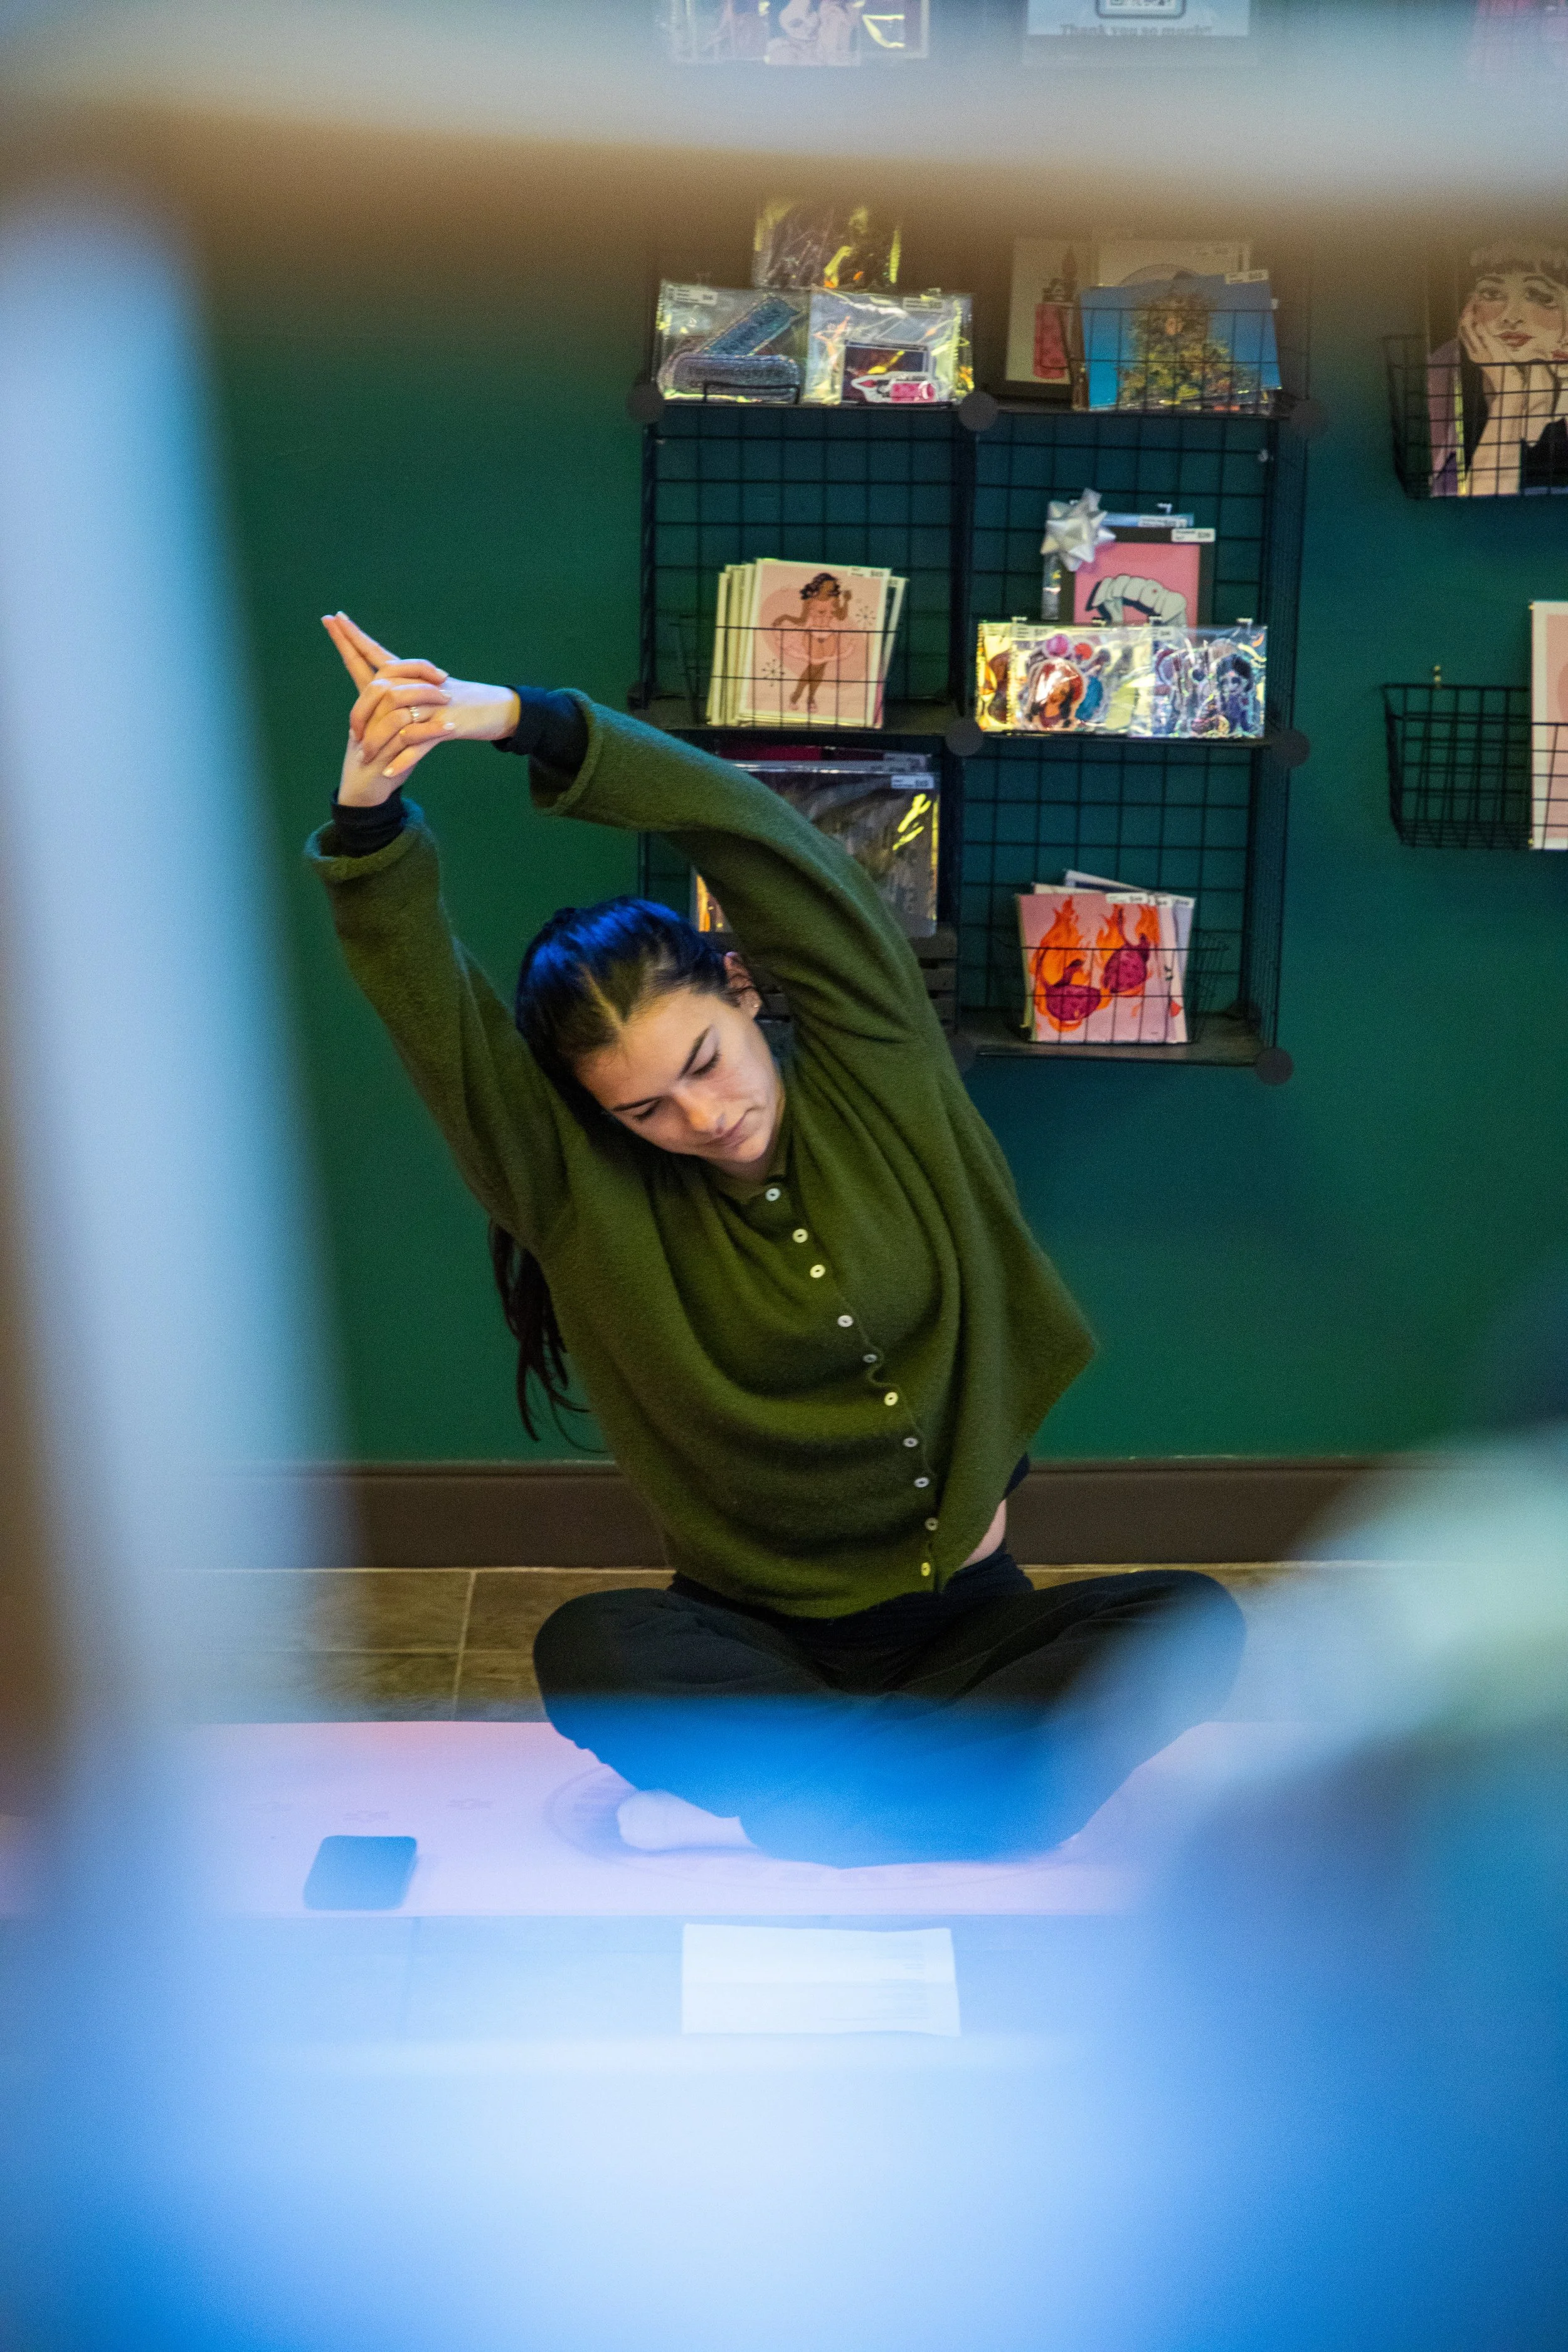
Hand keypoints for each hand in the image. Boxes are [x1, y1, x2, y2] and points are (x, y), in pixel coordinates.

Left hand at [323, 612, 521, 802]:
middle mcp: (418, 685)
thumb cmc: (463, 701)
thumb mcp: (431, 689)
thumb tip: (375, 687)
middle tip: (353, 734)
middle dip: (360, 713)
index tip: (332, 617)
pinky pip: (419, 743)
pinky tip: (390, 771)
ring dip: (378, 743)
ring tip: (366, 761)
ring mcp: (431, 705)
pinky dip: (403, 759)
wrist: (497, 708)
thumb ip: (403, 686)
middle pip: (378, 690)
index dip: (353, 636)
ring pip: (394, 719)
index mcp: (412, 675)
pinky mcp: (445, 725)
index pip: (376, 652)